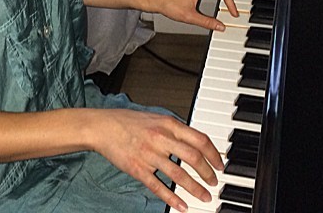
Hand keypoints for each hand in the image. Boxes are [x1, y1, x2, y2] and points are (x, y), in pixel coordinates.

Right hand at [91, 109, 222, 210]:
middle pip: (193, 158)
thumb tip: (195, 142)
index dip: (213, 154)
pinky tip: (182, 206)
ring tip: (206, 197)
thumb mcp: (155, 118)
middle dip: (208, 173)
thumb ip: (174, 129)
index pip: (199, 139)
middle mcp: (160, 138)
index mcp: (167, 124)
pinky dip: (173, 198)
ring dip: (196, 188)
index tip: (220, 164)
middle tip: (215, 182)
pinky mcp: (138, 169)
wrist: (102, 127)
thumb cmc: (127, 121)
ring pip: (179, 174)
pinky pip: (159, 186)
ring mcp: (149, 154)